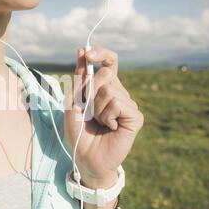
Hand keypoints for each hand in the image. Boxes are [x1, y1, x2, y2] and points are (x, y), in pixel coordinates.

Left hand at [64, 47, 143, 188]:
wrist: (86, 158)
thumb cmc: (80, 132)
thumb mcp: (73, 103)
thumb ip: (79, 79)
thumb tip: (81, 50)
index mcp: (105, 87)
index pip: (109, 60)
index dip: (100, 52)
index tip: (86, 53)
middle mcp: (119, 92)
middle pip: (105, 73)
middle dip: (89, 91)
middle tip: (88, 111)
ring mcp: (128, 104)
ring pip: (109, 89)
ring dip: (96, 108)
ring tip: (99, 122)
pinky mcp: (135, 116)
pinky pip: (118, 103)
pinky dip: (107, 116)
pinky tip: (109, 127)